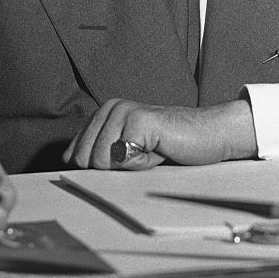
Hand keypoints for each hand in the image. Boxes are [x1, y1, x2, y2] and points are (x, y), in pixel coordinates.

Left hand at [62, 98, 255, 169]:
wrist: (210, 134)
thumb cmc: (172, 147)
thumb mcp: (129, 152)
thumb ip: (101, 154)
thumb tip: (67, 164)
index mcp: (105, 113)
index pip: (75, 153)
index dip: (98, 169)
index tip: (127, 161)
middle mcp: (111, 108)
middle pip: (87, 160)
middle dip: (115, 169)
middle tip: (144, 154)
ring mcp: (124, 112)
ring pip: (102, 161)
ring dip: (131, 167)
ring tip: (153, 151)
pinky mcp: (139, 121)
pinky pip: (124, 160)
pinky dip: (143, 164)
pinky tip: (159, 149)